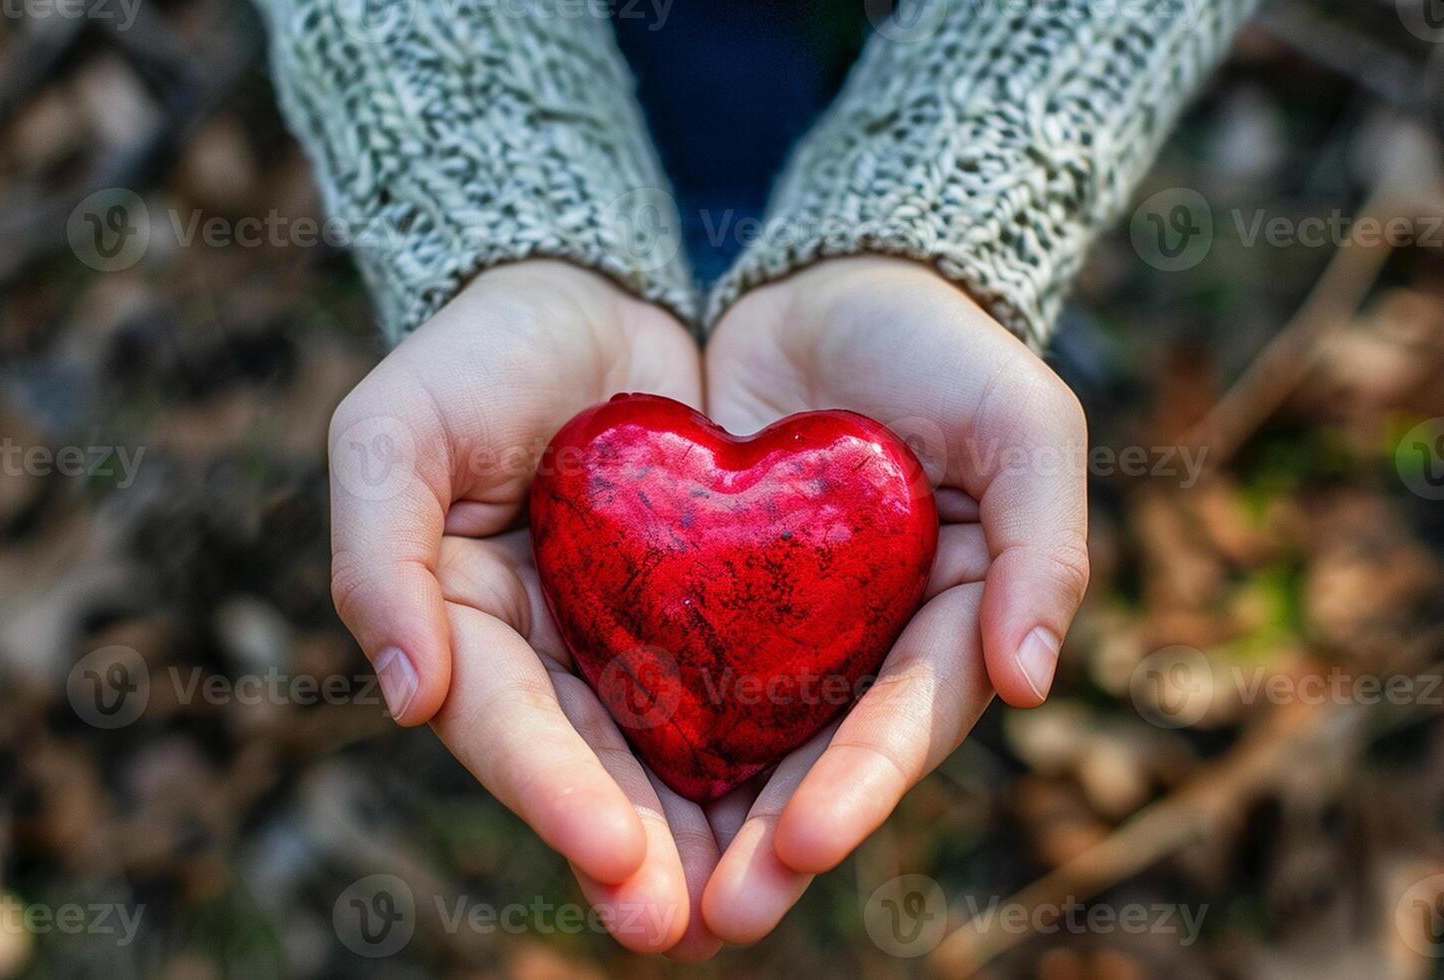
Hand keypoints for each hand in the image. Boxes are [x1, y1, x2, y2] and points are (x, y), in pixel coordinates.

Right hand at [327, 260, 723, 957]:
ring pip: (663, 749)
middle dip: (633, 848)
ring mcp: (622, 636)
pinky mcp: (698, 608)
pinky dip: (756, 745)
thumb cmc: (475, 354)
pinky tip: (800, 800)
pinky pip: (728, 684)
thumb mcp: (395, 430)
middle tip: (684, 924)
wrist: (586, 290)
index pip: (504, 724)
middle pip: (587, 765)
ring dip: (699, 830)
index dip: (551, 793)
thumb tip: (407, 695)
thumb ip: (378, 552)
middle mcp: (544, 650)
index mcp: (462, 624)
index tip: (613, 854)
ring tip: (749, 899)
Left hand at [700, 256, 1089, 940]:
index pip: (905, 720)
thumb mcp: (1022, 422)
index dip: (860, 785)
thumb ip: (1043, 542)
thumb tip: (1029, 681)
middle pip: (817, 758)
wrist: (833, 281)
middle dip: (772, 841)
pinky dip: (646, 726)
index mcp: (949, 620)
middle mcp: (864, 642)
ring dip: (699, 817)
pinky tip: (597, 782)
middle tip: (714, 919)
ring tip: (645, 890)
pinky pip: (677, 666)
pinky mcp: (707, 590)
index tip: (806, 844)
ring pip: (741, 737)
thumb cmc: (946, 348)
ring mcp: (785, 623)